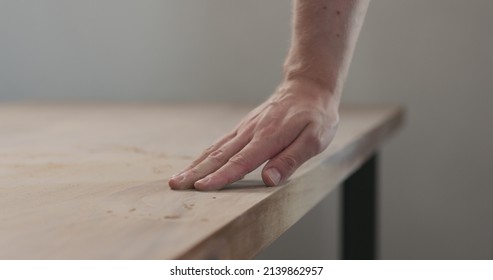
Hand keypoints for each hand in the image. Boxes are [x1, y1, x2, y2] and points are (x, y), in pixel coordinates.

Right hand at [168, 79, 339, 190]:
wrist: (307, 86)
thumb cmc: (315, 115)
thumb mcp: (315, 138)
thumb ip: (291, 159)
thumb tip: (268, 179)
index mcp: (268, 138)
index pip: (240, 162)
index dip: (221, 177)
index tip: (201, 188)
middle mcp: (251, 133)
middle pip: (219, 156)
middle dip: (196, 173)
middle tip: (174, 185)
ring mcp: (245, 129)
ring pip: (215, 149)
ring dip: (195, 165)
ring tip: (176, 178)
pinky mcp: (244, 128)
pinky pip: (220, 143)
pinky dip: (205, 155)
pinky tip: (196, 164)